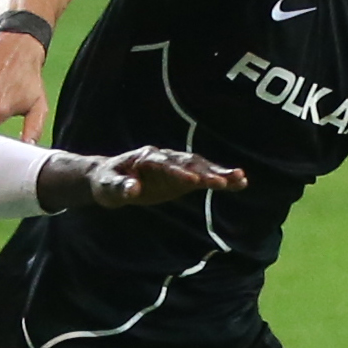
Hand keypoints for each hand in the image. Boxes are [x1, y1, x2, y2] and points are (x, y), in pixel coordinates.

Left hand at [52, 146, 247, 211]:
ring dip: (220, 173)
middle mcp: (164, 157)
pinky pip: (203, 176)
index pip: (165, 165)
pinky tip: (239, 183)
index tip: (193, 182)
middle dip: (207, 172)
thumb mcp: (107, 188)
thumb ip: (119, 188)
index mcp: (146, 158)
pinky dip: (220, 178)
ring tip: (241, 180)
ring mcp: (175, 165)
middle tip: (226, 181)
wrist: (109, 178)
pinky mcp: (181, 176)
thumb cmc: (105, 183)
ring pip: (200, 166)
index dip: (179, 173)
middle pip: (189, 163)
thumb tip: (132, 190)